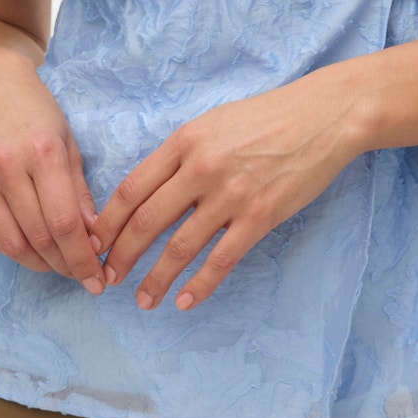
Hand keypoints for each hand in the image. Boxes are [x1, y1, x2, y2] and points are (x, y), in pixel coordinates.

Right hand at [0, 48, 106, 293]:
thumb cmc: (34, 107)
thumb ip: (78, 189)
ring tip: (59, 265)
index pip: (64, 224)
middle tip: (83, 275)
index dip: (83, 259)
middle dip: (65, 266)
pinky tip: (30, 249)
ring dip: (39, 264)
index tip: (98, 279)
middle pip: (39, 239)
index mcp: (42, 152)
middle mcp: (7, 168)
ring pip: (11, 244)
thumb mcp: (67, 139)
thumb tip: (93, 235)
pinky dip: (11, 250)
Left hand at [90, 71, 359, 312]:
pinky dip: (200, 285)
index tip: (94, 244)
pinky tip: (185, 301)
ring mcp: (231, 193)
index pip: (131, 188)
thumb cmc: (266, 117)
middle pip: (146, 221)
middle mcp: (201, 167)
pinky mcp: (260, 216)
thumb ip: (181, 154)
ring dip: (155, 279)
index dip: (107, 222)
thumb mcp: (213, 122)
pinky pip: (221, 259)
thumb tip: (148, 194)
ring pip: (180, 247)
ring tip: (142, 300)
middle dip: (120, 256)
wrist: (323, 116)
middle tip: (106, 279)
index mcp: (184, 140)